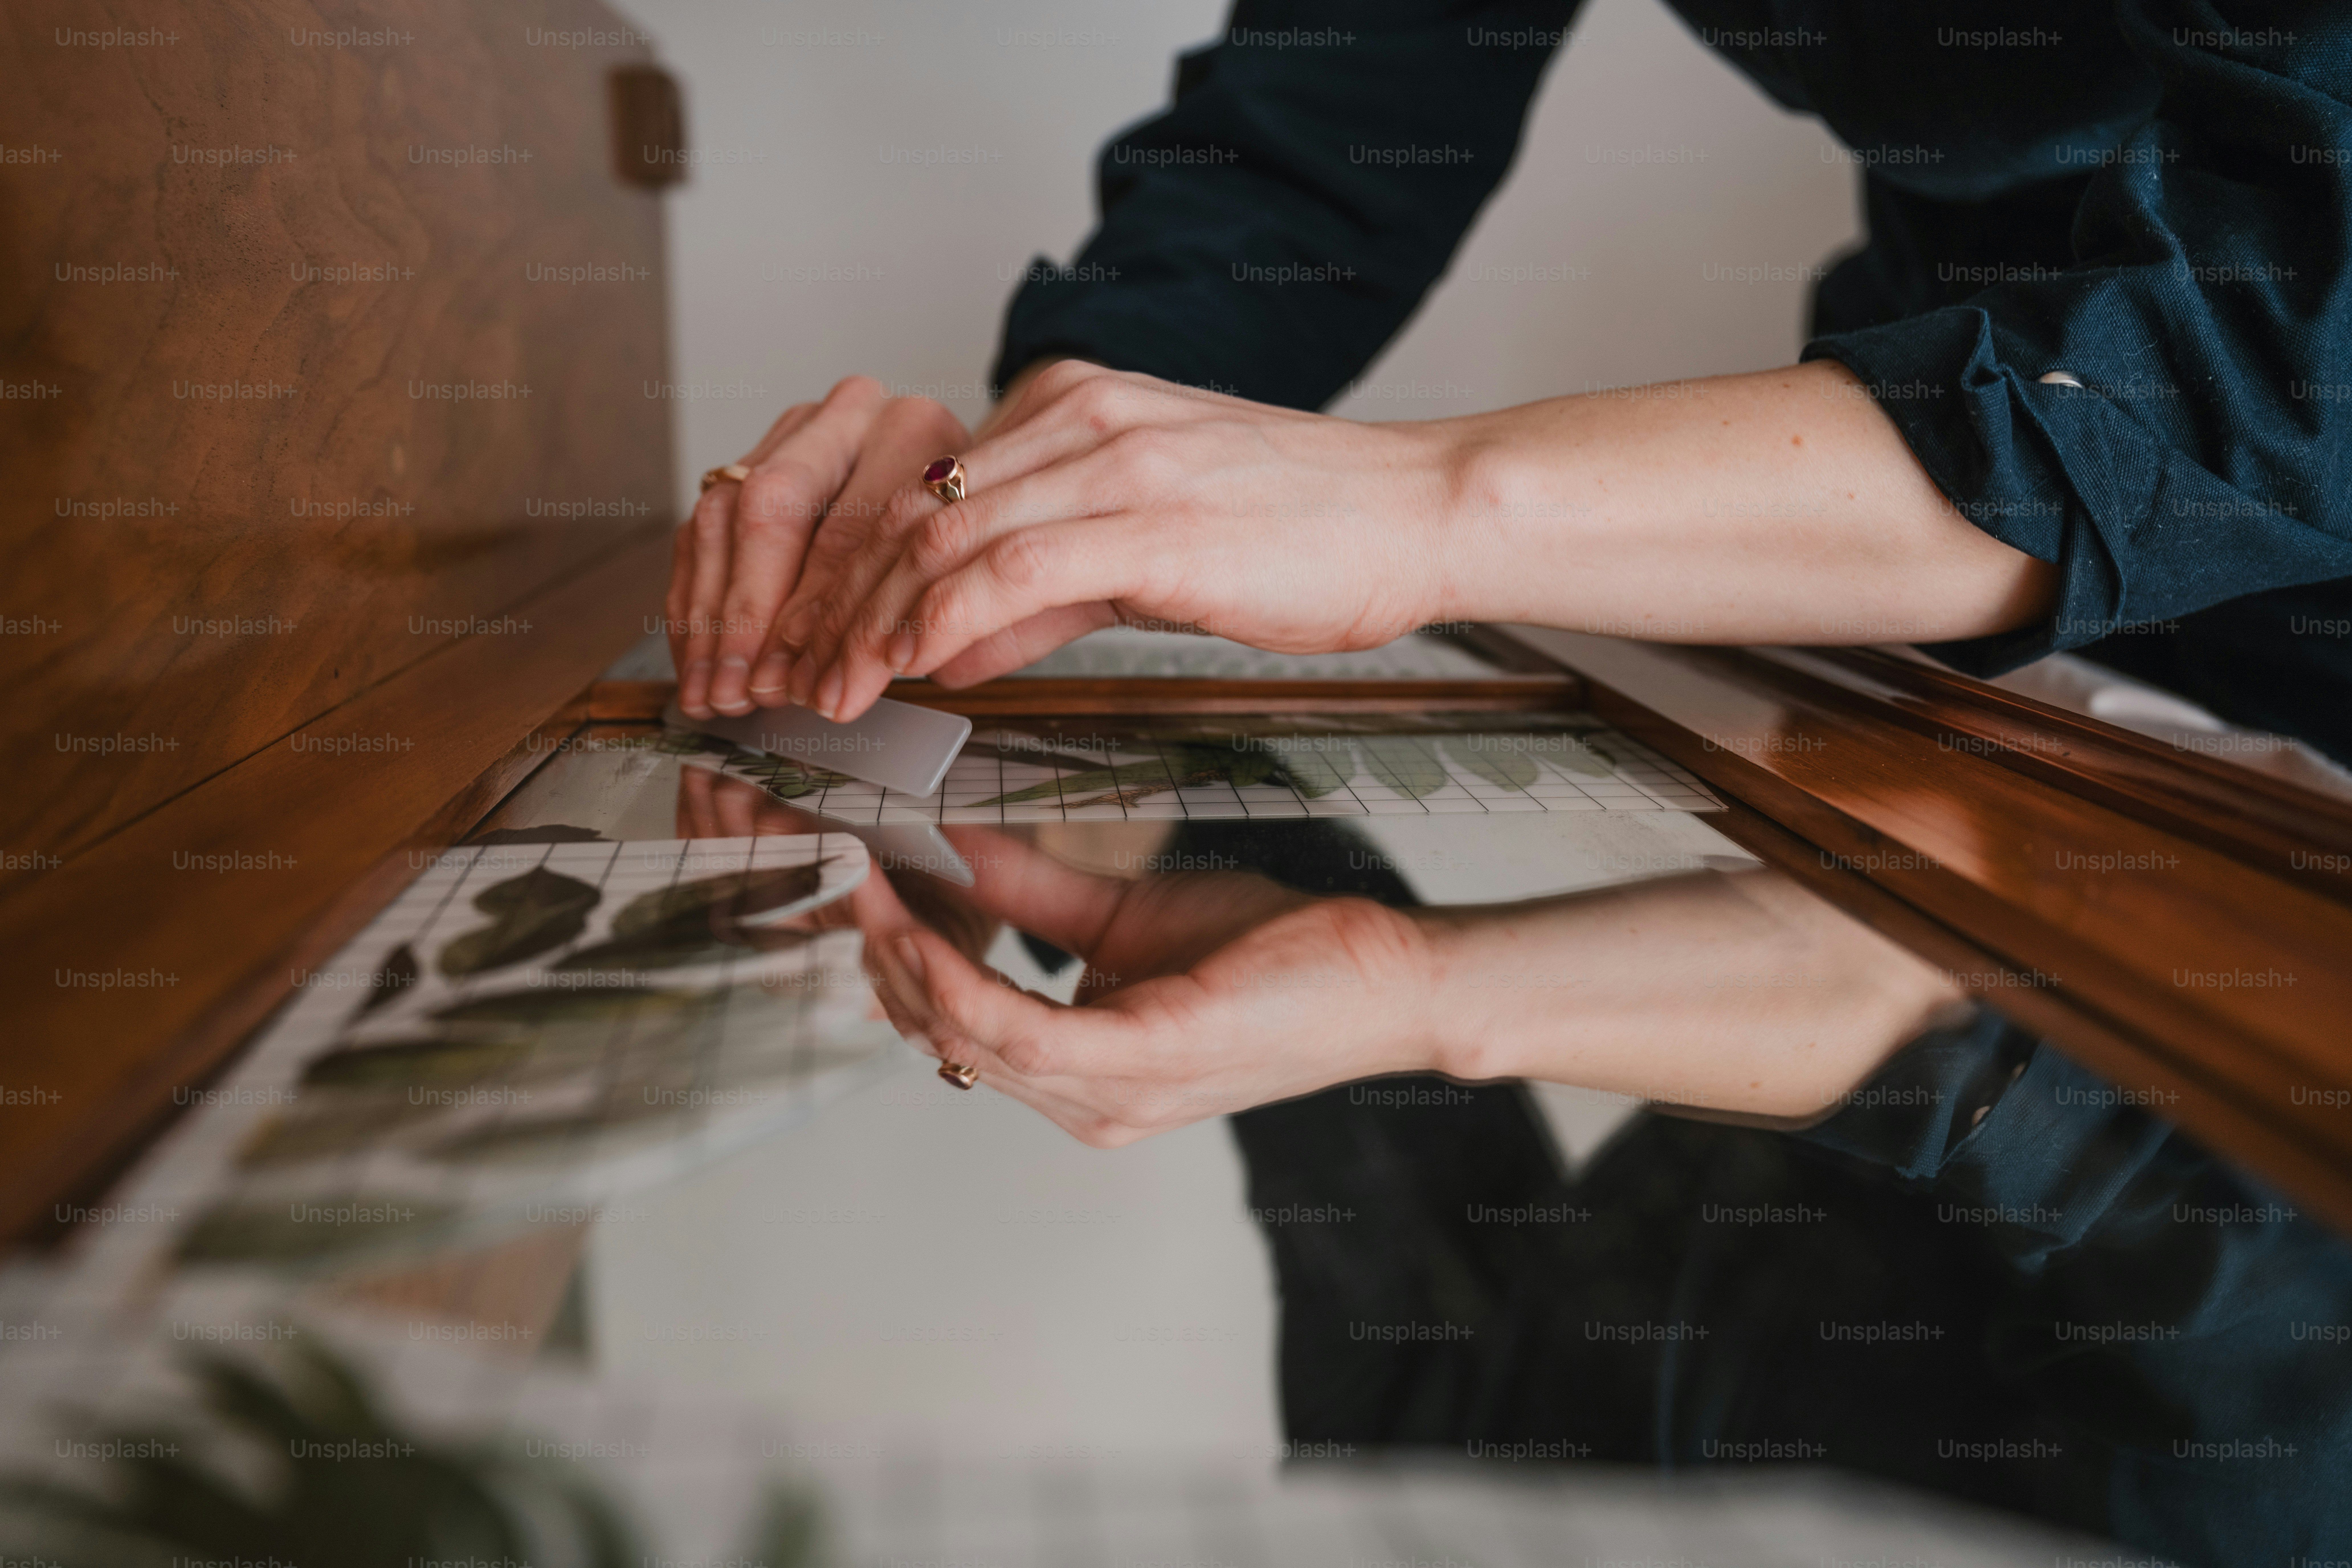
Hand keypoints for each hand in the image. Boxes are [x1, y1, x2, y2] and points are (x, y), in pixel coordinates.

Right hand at [665, 376, 969, 718]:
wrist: (959, 486)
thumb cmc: (966, 535)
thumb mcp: (965, 566)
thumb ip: (917, 610)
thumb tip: (835, 676)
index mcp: (912, 430)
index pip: (850, 530)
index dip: (816, 615)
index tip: (797, 680)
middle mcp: (845, 417)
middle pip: (772, 509)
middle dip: (749, 615)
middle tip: (741, 688)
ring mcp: (790, 434)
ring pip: (723, 518)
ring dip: (712, 618)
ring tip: (712, 691)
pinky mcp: (749, 461)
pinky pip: (703, 532)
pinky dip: (697, 604)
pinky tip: (698, 663)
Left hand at [774, 358, 2057, 721]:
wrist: (1412, 514)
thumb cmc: (1295, 537)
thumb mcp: (1141, 555)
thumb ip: (1039, 590)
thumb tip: (948, 641)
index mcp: (1069, 405)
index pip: (918, 485)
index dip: (848, 568)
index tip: (811, 637)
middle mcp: (1072, 414)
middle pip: (905, 508)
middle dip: (834, 601)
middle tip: (790, 676)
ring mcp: (1107, 459)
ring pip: (936, 538)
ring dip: (867, 622)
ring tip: (826, 690)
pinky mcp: (1143, 516)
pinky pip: (1001, 570)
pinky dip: (936, 623)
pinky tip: (903, 671)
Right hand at [855, 826, 1440, 1144]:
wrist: (1376, 980)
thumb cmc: (1271, 956)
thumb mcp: (1125, 917)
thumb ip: (1033, 897)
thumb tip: (950, 846)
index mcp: (1084, 1077)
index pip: (958, 1030)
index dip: (896, 963)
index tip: (856, 887)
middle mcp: (1086, 1105)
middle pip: (945, 1038)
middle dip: (882, 959)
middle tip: (844, 878)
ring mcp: (1110, 1096)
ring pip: (966, 1038)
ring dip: (905, 962)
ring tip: (867, 888)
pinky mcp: (1140, 1062)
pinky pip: (1018, 1030)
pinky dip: (958, 978)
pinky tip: (922, 924)